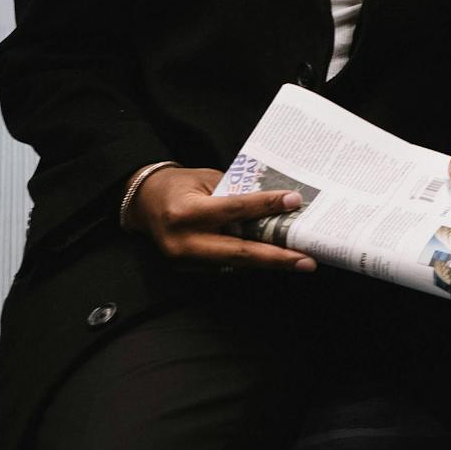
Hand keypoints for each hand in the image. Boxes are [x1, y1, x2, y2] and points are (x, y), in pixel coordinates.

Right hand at [127, 166, 315, 271]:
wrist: (144, 203)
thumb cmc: (179, 185)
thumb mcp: (207, 179)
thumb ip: (236, 193)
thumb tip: (273, 202)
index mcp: (186, 213)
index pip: (233, 210)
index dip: (265, 206)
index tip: (293, 202)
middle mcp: (184, 242)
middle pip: (239, 252)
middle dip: (276, 257)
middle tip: (307, 260)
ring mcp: (186, 261)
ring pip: (236, 264)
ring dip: (269, 262)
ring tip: (299, 261)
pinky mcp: (190, 269)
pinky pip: (227, 266)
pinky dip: (252, 262)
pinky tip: (275, 259)